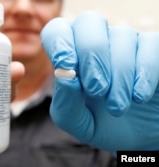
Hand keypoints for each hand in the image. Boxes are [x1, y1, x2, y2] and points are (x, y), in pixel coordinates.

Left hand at [41, 11, 158, 150]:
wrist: (139, 136)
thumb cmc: (104, 124)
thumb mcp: (79, 122)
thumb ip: (66, 103)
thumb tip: (66, 76)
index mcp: (72, 56)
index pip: (57, 31)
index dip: (59, 42)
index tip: (67, 66)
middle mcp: (98, 43)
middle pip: (89, 22)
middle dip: (91, 57)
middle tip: (96, 91)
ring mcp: (127, 43)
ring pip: (122, 36)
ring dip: (119, 76)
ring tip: (117, 106)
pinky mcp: (153, 49)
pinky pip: (151, 45)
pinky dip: (144, 73)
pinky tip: (139, 96)